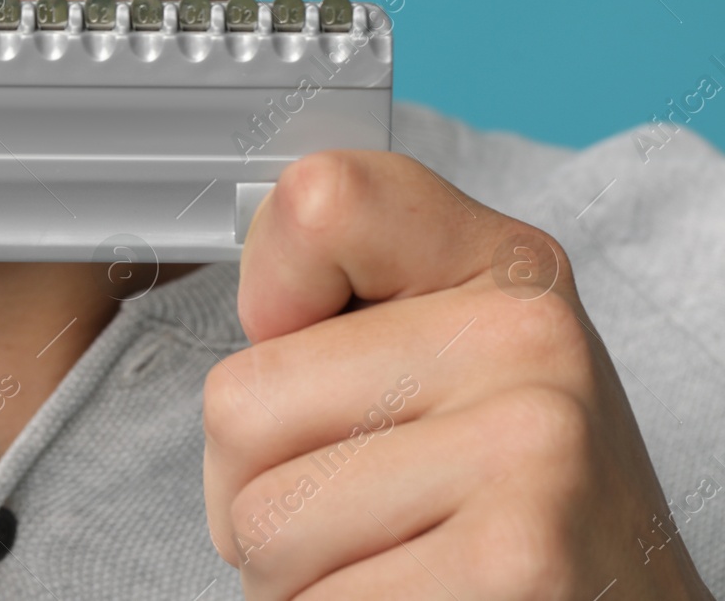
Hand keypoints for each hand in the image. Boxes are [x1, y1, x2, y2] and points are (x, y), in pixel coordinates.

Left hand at [203, 150, 712, 598]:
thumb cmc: (508, 497)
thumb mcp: (450, 359)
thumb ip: (345, 309)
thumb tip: (257, 312)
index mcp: (500, 264)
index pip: (316, 202)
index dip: (269, 293)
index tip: (309, 342)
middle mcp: (526, 338)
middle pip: (239, 406)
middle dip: (256, 485)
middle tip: (355, 510)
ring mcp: (528, 451)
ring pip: (260, 521)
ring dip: (290, 573)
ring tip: (389, 563)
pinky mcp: (511, 565)